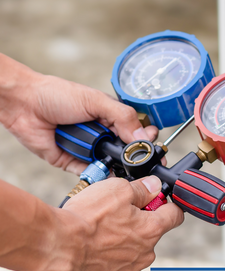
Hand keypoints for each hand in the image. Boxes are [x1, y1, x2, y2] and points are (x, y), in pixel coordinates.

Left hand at [0, 54, 158, 174]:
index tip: (154, 147)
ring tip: (125, 169)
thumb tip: (144, 135)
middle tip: (142, 161)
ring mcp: (89, 149)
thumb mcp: (96, 101)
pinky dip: (98, 175)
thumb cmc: (57, 95)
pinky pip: (91, 173)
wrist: (24, 104)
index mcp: (112, 117)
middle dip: (134, 157)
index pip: (138, 131)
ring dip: (117, 167)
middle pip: (127, 151)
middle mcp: (103, 134)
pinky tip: (106, 175)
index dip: (147, 140)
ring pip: (111, 164)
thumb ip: (123, 117)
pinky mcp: (73, 162)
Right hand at [42, 176, 183, 270]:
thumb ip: (142, 188)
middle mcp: (145, 254)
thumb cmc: (85, 219)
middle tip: (113, 220)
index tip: (157, 203)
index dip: (166, 206)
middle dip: (136, 227)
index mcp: (151, 229)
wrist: (56, 246)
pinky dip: (106, 268)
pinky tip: (92, 257)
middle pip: (149, 237)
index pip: (175, 216)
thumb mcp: (117, 189)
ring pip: (131, 257)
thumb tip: (155, 186)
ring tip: (97, 239)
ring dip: (120, 248)